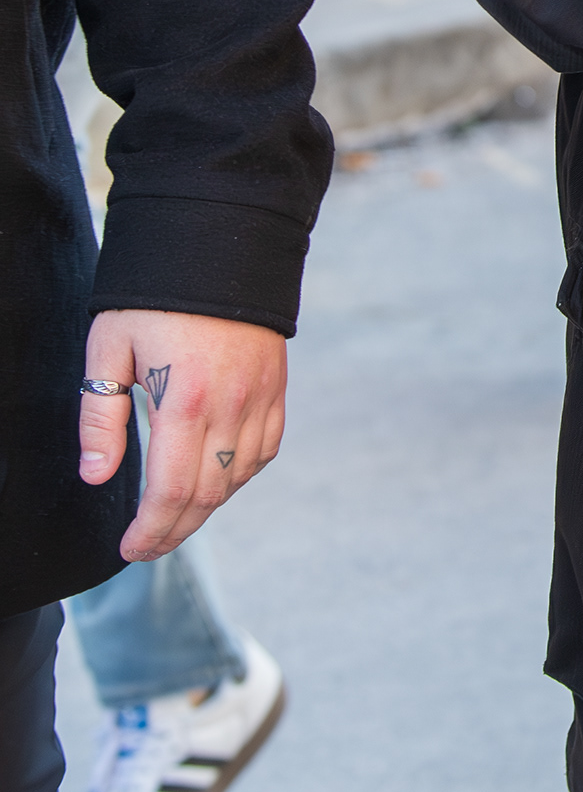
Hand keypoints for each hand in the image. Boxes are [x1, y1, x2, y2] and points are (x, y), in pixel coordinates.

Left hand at [79, 310, 288, 560]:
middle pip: (207, 496)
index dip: (150, 532)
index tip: (129, 548)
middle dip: (174, 532)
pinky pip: (265, 450)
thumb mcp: (110, 348)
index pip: (170, 492)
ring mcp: (260, 398)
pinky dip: (240, 477)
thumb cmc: (154, 297)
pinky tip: (217, 481)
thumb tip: (97, 475)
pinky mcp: (276, 388)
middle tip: (146, 546)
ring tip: (174, 516)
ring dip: (206, 508)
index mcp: (184, 399)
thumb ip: (100, 416)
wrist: (219, 243)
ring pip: (238, 479)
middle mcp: (230, 405)